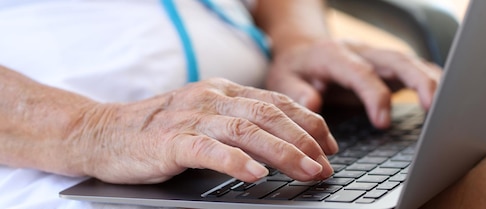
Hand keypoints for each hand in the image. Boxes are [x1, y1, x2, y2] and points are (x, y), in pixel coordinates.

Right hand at [73, 78, 336, 183]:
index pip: (276, 103)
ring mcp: (191, 118)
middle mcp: (211, 99)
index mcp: (223, 92)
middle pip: (269, 116)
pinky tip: (255, 174)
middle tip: (327, 164)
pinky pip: (209, 150)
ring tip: (307, 171)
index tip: (330, 144)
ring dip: (283, 152)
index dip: (308, 122)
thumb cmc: (159, 130)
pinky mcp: (170, 141)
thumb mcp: (204, 117)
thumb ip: (238, 122)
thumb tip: (283, 140)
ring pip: (247, 131)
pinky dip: (235, 162)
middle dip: (305, 140)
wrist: (103, 133)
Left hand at [265, 39, 441, 128]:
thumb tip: (314, 101)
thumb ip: (296, 91)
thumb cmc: (295, 69)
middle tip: (432, 107)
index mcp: (334, 55)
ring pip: (410, 61)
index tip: (382, 122)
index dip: (374, 94)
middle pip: (395, 59)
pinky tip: (446, 97)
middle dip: (417, 80)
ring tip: (447, 105)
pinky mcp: (387, 66)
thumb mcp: (282, 79)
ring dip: (431, 80)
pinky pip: (414, 68)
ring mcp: (377, 57)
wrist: (303, 50)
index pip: (360, 71)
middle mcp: (360, 52)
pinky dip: (431, 80)